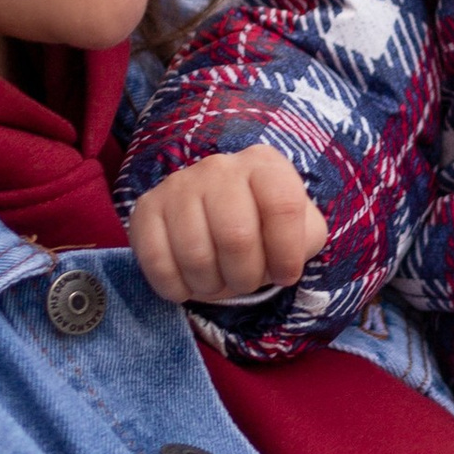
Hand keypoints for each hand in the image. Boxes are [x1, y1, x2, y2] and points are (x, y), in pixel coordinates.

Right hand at [129, 150, 325, 301]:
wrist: (217, 219)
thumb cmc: (265, 230)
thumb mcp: (301, 230)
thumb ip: (306, 239)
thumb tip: (283, 261)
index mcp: (264, 164)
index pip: (283, 207)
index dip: (287, 253)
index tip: (285, 273)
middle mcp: (220, 166)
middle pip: (237, 237)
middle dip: (247, 277)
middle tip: (246, 281)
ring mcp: (179, 185)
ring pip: (195, 255)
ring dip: (211, 286)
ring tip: (218, 280)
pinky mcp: (146, 209)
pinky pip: (158, 263)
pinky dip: (177, 288)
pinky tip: (189, 282)